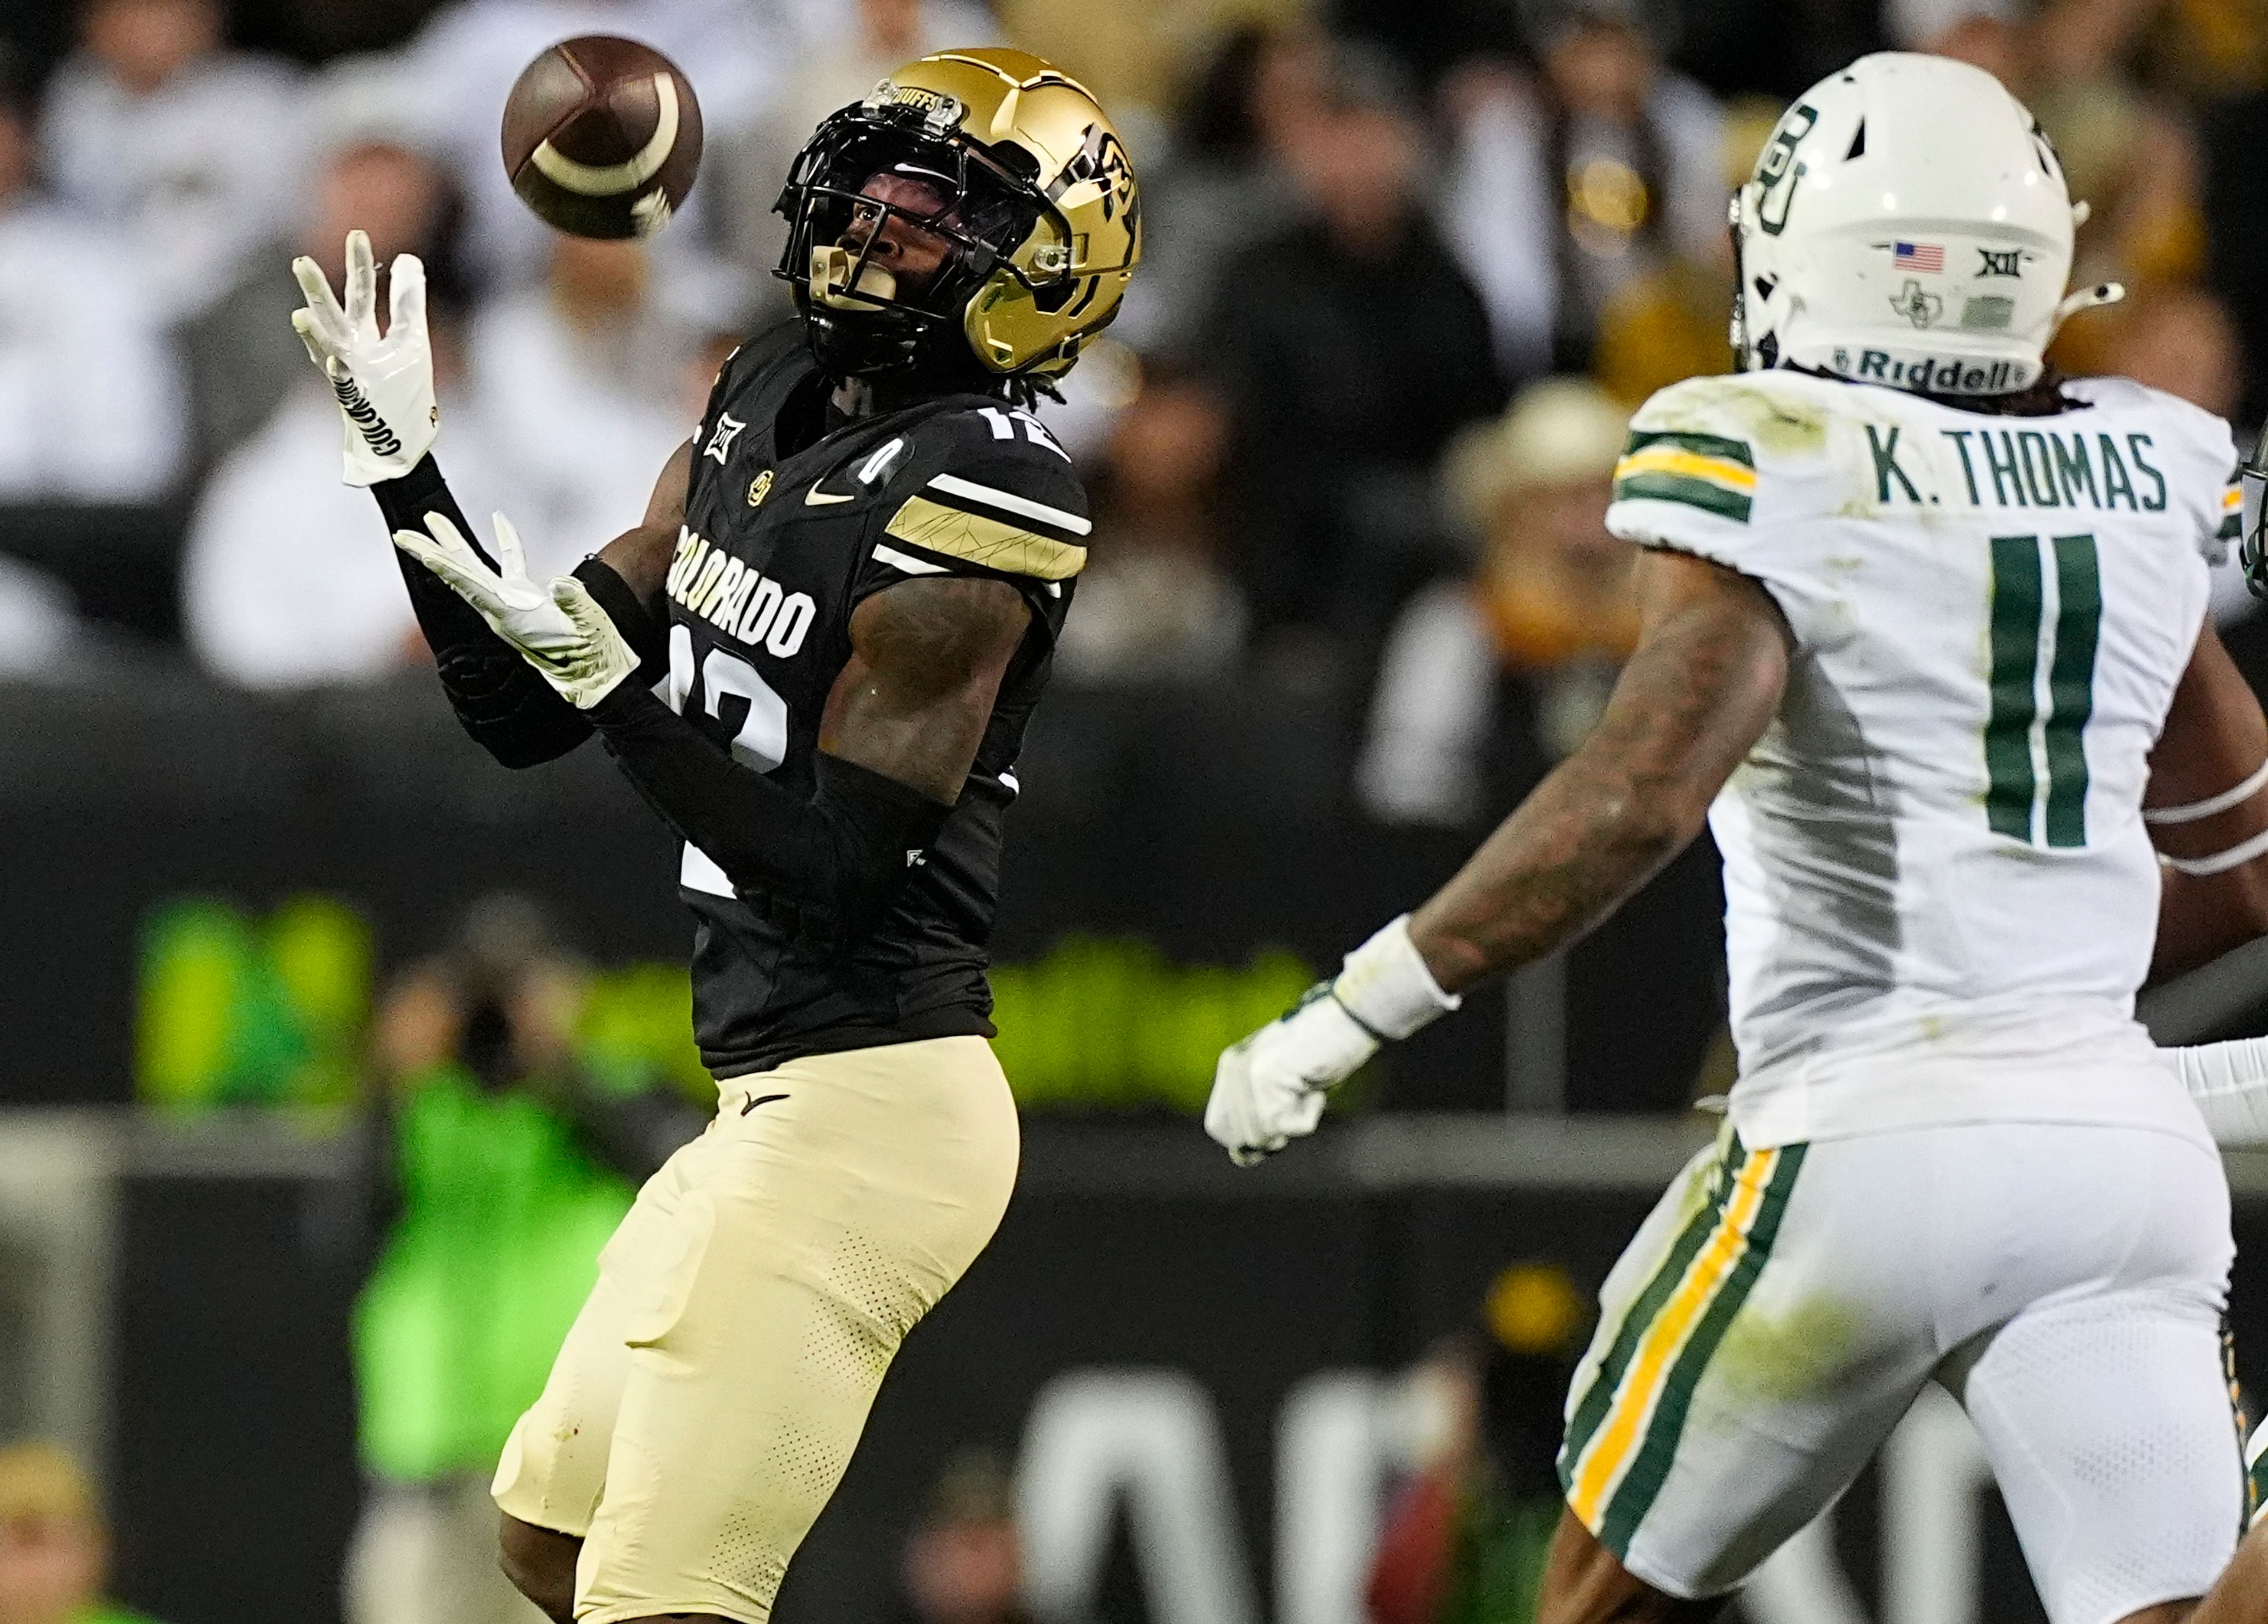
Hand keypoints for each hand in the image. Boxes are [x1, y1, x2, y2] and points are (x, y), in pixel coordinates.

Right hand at [293, 229, 437, 485]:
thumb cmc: (403, 389)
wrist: (402, 441)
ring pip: (326, 349)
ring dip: (314, 333)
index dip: (359, 265)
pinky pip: (344, 386)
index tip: (357, 234)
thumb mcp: (412, 338)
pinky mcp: (356, 403)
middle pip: (332, 315)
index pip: (359, 292)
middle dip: (317, 291)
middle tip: (299, 262)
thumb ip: (407, 300)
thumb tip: (406, 257)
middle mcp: (349, 350)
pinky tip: (333, 360)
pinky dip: (339, 373)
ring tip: (300, 314)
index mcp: (363, 333)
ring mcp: (348, 376)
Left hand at [392, 511, 638, 709]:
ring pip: (476, 569)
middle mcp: (502, 609)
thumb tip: (560, 585)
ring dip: (454, 544)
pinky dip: (506, 541)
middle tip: (401, 533)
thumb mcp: (587, 629)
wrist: (594, 674)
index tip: (420, 552)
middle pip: (459, 575)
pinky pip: (511, 564)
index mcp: (512, 616)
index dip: (446, 568)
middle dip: (431, 553)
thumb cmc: (591, 655)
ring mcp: (512, 603)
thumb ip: (574, 604)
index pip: (471, 587)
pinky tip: (498, 519)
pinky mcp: (527, 598)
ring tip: (433, 520)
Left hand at [1205, 985, 1377, 1165]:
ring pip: (1264, 1135)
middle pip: (1241, 1137)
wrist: (1348, 1018)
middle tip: (1298, 1098)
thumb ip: (1261, 1114)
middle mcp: (1231, 1068)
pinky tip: (1315, 1084)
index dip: (1250, 1136)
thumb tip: (1242, 1157)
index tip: (1281, 1120)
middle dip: (1274, 1131)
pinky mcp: (1265, 1079)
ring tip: (1308, 1084)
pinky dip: (1310, 1115)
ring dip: (1296, 1119)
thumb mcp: (1286, 1087)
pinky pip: (1289, 1126)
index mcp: (1231, 1067)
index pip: (1219, 1127)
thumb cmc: (1325, 1052)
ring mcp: (1245, 1073)